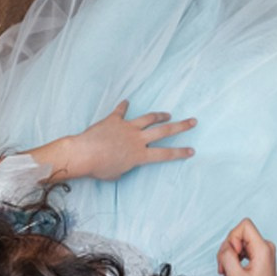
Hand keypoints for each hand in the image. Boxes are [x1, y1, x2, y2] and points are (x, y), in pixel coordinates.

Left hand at [33, 100, 195, 180]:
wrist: (84, 154)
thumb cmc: (99, 168)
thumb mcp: (117, 174)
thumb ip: (126, 167)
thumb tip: (125, 162)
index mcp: (140, 155)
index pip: (165, 154)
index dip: (180, 152)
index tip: (191, 150)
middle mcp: (137, 139)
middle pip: (164, 131)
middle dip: (180, 126)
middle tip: (192, 122)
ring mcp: (127, 127)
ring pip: (148, 118)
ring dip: (159, 115)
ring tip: (167, 114)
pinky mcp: (114, 119)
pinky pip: (121, 111)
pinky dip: (124, 106)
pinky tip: (127, 101)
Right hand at [216, 218, 276, 275]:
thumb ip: (226, 255)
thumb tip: (225, 245)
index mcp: (264, 248)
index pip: (244, 225)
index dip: (232, 238)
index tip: (232, 257)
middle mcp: (266, 247)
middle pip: (239, 234)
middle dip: (228, 250)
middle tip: (224, 270)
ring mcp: (264, 254)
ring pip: (239, 243)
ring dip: (229, 257)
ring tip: (227, 275)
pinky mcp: (260, 259)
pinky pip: (242, 251)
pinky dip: (234, 261)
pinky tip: (231, 275)